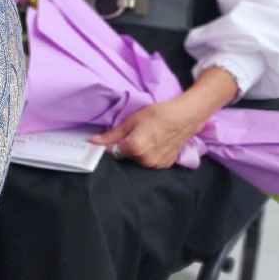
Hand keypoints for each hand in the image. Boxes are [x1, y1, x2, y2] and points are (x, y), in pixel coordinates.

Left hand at [91, 93, 209, 168]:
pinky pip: (149, 161)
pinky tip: (154, 142)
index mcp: (134, 148)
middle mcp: (145, 160)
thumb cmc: (158, 115)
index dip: (111, 143)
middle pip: (125, 156)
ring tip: (146, 136)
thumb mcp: (131, 121)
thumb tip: (94, 141)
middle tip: (134, 132)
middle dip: (124, 146)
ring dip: (137, 151)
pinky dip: (148, 154)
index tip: (112, 137)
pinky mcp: (164, 165)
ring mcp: (156, 164)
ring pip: (137, 160)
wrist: (184, 117)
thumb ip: (112, 134)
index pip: (112, 152)